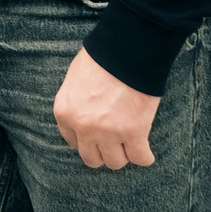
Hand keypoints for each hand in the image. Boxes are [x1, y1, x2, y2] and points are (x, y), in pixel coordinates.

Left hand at [53, 47, 159, 168]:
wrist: (126, 49)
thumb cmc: (102, 57)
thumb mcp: (75, 78)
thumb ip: (75, 101)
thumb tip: (81, 114)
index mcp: (65, 112)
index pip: (72, 142)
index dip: (87, 139)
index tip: (97, 136)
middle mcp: (83, 127)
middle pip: (91, 158)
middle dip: (103, 151)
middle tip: (114, 142)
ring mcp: (108, 132)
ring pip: (115, 162)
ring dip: (123, 154)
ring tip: (130, 144)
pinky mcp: (134, 132)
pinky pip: (140, 158)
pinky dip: (144, 157)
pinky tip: (146, 152)